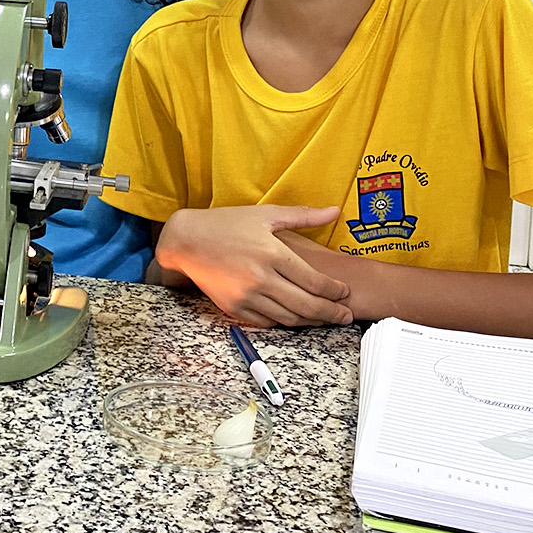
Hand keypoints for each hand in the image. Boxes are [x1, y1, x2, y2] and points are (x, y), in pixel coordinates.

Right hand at [155, 205, 353, 327]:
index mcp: (272, 253)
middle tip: (346, 316)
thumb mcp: (265, 214)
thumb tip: (336, 210)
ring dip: (311, 321)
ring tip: (324, 318)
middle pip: (307, 305)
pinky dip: (283, 322)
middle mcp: (261, 278)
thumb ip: (303, 215)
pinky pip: (267, 322)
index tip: (345, 292)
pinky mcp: (234, 308)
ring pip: (289, 318)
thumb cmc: (225, 223)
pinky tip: (293, 317)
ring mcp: (246, 296)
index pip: (315, 282)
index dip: (335, 291)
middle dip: (332, 313)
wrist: (185, 240)